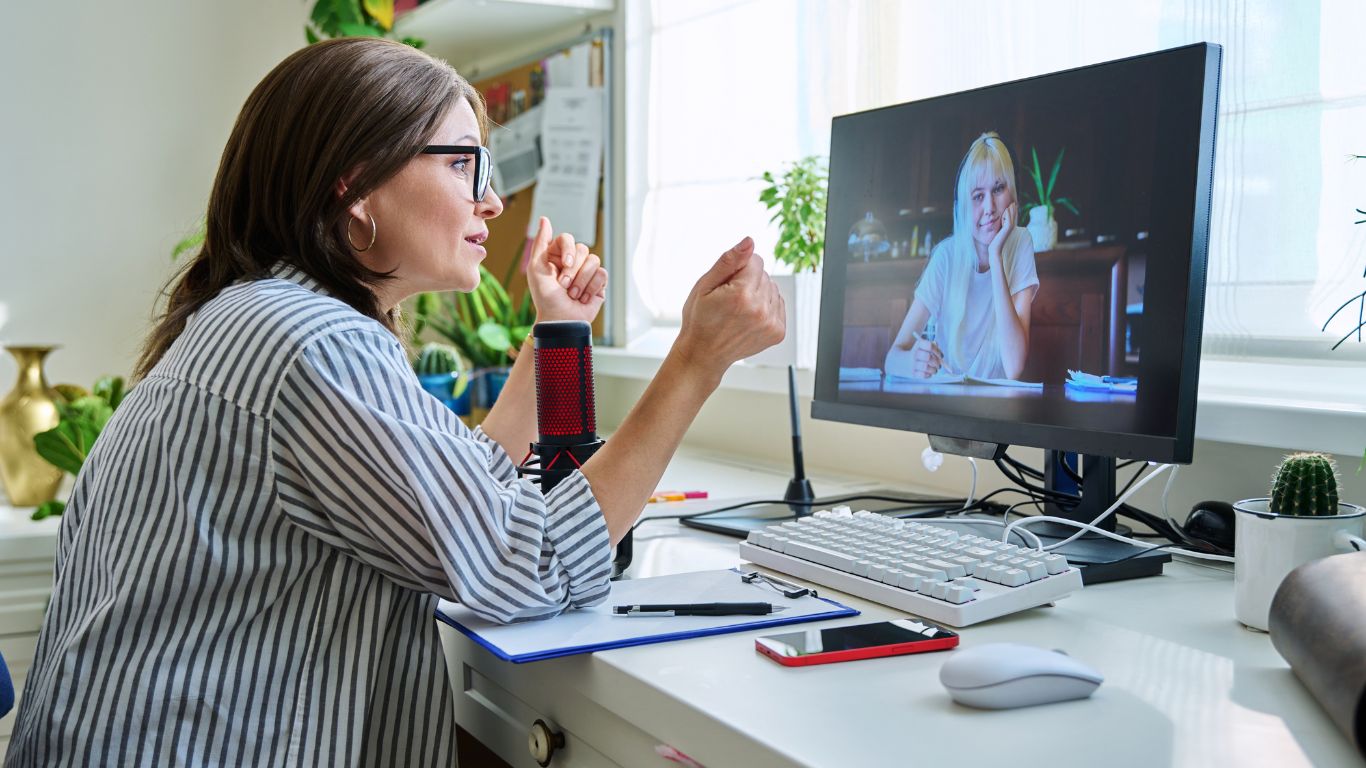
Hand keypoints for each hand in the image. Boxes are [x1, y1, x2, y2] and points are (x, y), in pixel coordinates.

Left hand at [525, 217, 607, 323]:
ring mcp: (587, 272)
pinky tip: (583, 298)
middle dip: (573, 271)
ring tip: (573, 295)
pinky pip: (602, 274)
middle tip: (564, 287)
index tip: (564, 265)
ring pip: (594, 261)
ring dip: (582, 282)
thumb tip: (544, 218)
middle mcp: (573, 262)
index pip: (568, 238)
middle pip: (583, 249)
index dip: (567, 251)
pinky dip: (591, 288)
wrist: (560, 320)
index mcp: (557, 256)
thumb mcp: (536, 268)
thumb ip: (541, 242)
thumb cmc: (545, 297)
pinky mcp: (599, 284)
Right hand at [674, 237, 785, 377]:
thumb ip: (729, 261)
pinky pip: (778, 304)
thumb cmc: (700, 319)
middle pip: (765, 275)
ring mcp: (771, 323)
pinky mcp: (777, 332)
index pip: (756, 260)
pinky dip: (765, 307)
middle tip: (729, 300)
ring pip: (773, 289)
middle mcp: (761, 309)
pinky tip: (749, 317)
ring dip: (758, 294)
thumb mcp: (705, 285)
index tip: (726, 285)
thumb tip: (750, 242)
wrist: (704, 353)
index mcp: (742, 295)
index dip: (738, 269)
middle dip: (748, 281)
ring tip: (739, 310)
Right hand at [910, 336, 942, 377]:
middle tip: (938, 364)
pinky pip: (923, 375)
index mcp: (918, 346)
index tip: (940, 355)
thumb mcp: (922, 347)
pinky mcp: (912, 373)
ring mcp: (913, 364)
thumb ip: (933, 348)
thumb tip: (941, 355)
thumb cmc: (915, 353)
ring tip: (934, 369)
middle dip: (936, 362)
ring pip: (926, 367)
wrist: (898, 361)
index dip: (937, 350)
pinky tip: (928, 373)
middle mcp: (914, 354)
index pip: (929, 345)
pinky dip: (929, 375)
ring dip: (934, 369)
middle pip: (928, 357)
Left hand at [988, 202, 1015, 261]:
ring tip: (1011, 204)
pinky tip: (1007, 210)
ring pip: (1012, 216)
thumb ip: (1000, 226)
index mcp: (1010, 227)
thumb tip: (1000, 220)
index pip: (1013, 217)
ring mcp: (1010, 227)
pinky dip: (1008, 214)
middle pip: (1014, 216)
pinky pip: (1008, 219)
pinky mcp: (1008, 228)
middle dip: (1013, 209)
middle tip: (1013, 202)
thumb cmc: (995, 241)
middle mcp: (1012, 227)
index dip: (1013, 211)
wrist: (995, 248)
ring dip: (1011, 210)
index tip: (1012, 205)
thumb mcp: (998, 231)